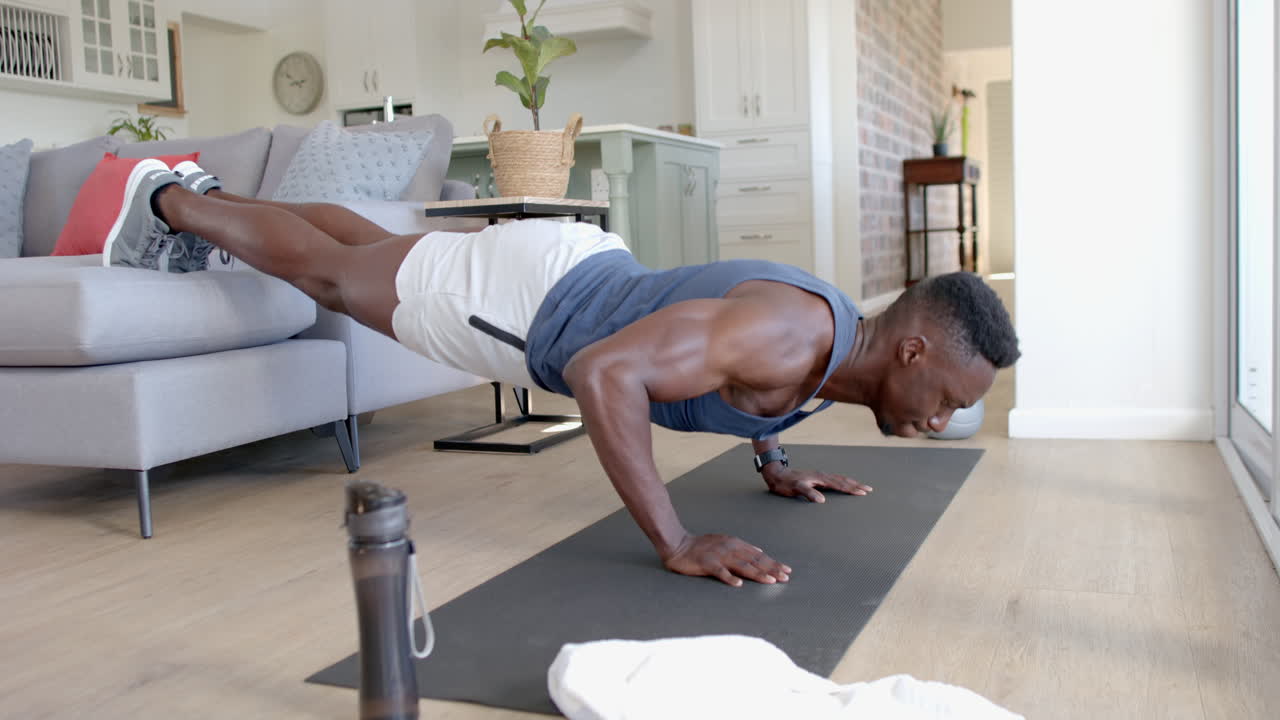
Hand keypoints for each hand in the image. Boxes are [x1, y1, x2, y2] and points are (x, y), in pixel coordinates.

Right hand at [663, 533, 790, 586]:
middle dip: (771, 569)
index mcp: (735, 544)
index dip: (773, 563)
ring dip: (757, 573)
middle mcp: (730, 549)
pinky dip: (729, 577)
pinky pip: (720, 572)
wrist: (678, 544)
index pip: (759, 556)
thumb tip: (760, 553)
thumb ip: (742, 548)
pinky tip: (738, 584)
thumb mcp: (725, 542)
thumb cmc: (702, 546)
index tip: (787, 571)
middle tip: (785, 578)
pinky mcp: (707, 564)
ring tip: (770, 581)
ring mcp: (719, 556)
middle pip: (755, 561)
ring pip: (742, 566)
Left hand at [762, 466, 871, 502]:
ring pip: (840, 479)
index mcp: (820, 478)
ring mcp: (820, 476)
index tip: (863, 493)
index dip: (851, 489)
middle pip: (843, 480)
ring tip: (861, 486)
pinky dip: (843, 482)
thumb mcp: (796, 489)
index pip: (839, 484)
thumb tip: (822, 500)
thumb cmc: (785, 483)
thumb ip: (808, 493)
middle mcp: (822, 476)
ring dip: (851, 483)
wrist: (777, 474)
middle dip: (856, 485)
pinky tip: (844, 484)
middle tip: (869, 489)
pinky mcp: (817, 478)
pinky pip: (834, 479)